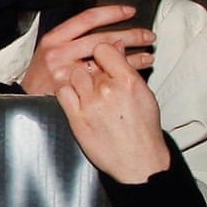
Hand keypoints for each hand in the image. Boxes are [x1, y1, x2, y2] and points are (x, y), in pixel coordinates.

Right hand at [21, 4, 153, 95]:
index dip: (112, 13)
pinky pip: (103, 80)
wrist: (25, 103)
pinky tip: (136, 72)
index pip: (87, 19)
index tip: (130, 11)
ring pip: (105, 61)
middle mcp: (58, 53)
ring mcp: (65, 73)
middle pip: (101, 39)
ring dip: (132, 57)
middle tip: (148, 36)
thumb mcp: (51, 51)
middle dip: (130, 36)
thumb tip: (113, 38)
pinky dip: (122, 76)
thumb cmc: (42, 78)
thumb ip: (76, 41)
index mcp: (54, 38)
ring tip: (149, 55)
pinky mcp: (73, 91)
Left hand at [56, 41, 169, 182]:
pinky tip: (76, 98)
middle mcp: (107, 90)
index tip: (102, 59)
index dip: (102, 52)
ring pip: (73, 75)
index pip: (103, 48)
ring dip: (79, 80)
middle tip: (98, 81)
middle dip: (92, 70)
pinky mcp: (76, 118)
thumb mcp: (143, 93)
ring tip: (88, 92)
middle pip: (88, 63)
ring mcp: (89, 104)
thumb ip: (127, 68)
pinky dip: (67, 92)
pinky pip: (62, 92)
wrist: (138, 160)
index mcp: (127, 81)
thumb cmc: (143, 129)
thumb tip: (116, 46)